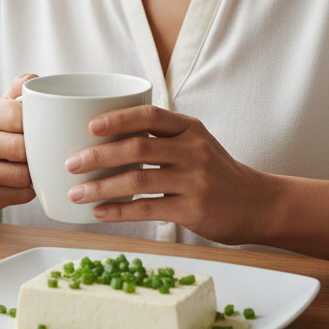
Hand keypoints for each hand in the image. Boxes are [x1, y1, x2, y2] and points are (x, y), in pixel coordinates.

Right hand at [0, 73, 37, 211]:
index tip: (47, 125)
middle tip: (48, 147)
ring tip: (38, 163)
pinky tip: (28, 180)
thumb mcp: (1, 104)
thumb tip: (33, 79)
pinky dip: (30, 189)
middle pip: (19, 149)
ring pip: (20, 176)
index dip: (38, 122)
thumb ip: (18, 89)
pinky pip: (18, 195)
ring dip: (36, 171)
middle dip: (38, 149)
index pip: (16, 116)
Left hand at [64, 105, 270, 244]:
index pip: (150, 115)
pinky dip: (119, 211)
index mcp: (189, 128)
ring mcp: (194, 180)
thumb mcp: (197, 143)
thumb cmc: (216, 172)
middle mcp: (193, 150)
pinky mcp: (193, 209)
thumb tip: (108, 138)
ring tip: (76, 192)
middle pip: (137, 148)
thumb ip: (162, 138)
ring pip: (138, 180)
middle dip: (99, 155)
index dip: (118, 118)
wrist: (257, 204)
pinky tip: (99, 212)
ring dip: (102, 186)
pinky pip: (147, 209)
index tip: (90, 125)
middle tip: (72, 162)